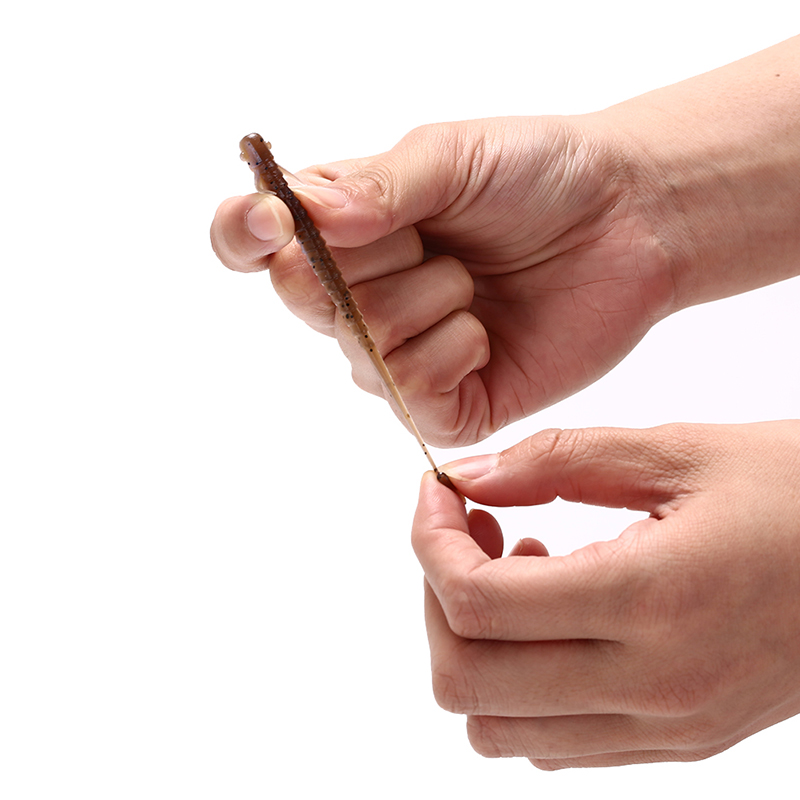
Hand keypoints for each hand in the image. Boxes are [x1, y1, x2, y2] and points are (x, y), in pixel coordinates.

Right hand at [211, 39, 799, 446]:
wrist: (629, 221)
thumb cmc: (542, 175)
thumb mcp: (453, 158)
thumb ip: (375, 186)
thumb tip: (302, 212)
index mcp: (343, 230)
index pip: (248, 242)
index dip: (244, 234)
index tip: (274, 218)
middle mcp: (358, 296)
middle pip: (304, 298)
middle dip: (378, 260)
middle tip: (439, 237)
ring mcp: (397, 355)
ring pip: (365, 345)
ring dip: (432, 300)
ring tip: (478, 281)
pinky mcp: (444, 403)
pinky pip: (413, 391)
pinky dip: (456, 351)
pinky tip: (488, 330)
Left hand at [412, 421, 799, 767]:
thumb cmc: (796, 492)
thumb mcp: (678, 451)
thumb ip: (556, 460)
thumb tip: (466, 477)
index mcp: (651, 598)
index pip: (477, 602)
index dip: (429, 540)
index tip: (438, 492)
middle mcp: (653, 685)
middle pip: (466, 679)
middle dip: (437, 593)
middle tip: (472, 527)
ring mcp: (664, 729)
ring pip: (497, 727)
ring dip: (475, 644)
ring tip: (520, 567)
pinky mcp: (675, 744)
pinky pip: (552, 742)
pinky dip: (518, 682)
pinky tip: (559, 611)